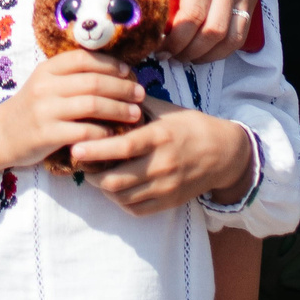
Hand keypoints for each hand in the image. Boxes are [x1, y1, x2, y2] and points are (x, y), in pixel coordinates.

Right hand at [0, 50, 143, 175]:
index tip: (129, 72)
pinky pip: (83, 131)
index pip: (84, 58)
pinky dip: (103, 132)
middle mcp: (45, 86)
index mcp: (47, 69)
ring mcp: (45, 110)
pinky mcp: (47, 134)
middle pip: (93, 81)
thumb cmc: (33, 108)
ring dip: (118, 109)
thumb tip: (114, 71)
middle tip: (140, 94)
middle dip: (122, 88)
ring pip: (91, 104)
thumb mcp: (46, 84)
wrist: (1, 134)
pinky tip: (114, 134)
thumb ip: (71, 76)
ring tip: (135, 114)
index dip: (110, 64)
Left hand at [70, 96, 254, 212]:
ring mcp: (165, 187)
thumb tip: (108, 90)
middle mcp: (162, 165)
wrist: (224, 153)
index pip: (123, 147)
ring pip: (123, 197)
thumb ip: (138, 103)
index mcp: (159, 137)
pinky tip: (116, 188)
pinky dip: (120, 201)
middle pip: (116, 180)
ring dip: (104, 189)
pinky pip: (136, 209)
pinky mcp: (169, 202)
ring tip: (96, 176)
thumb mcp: (167, 109)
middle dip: (92, 175)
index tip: (75, 149)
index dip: (96, 150)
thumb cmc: (192, 126)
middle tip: (82, 165)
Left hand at [149, 0, 293, 62]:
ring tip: (182, 54)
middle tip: (164, 52)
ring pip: (229, 39)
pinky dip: (223, 49)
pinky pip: (240, 33)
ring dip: (204, 55)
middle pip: (210, 34)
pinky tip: (204, 48)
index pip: (192, 13)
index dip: (173, 36)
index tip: (155, 40)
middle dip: (184, 51)